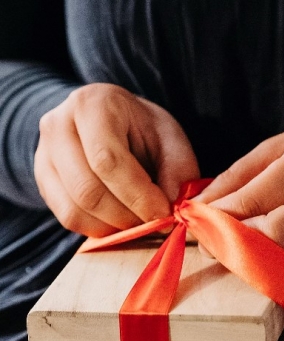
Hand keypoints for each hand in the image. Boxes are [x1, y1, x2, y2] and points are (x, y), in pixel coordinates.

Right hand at [35, 83, 199, 236]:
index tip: (164, 213)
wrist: (112, 123)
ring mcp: (43, 154)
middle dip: (127, 216)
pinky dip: (99, 230)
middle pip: (87, 190)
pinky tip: (121, 222)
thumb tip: (170, 210)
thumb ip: (178, 171)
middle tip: (155, 222)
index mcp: (93, 105)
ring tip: (140, 221)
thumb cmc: (144, 130)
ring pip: (75, 210)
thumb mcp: (171, 139)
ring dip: (114, 227)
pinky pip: (68, 218)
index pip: (107, 160)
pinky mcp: (43, 181)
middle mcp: (58, 126)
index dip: (138, 195)